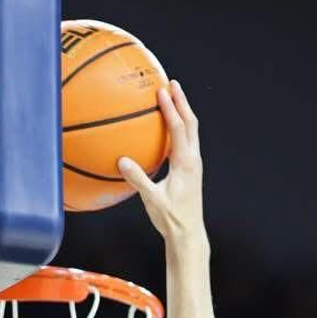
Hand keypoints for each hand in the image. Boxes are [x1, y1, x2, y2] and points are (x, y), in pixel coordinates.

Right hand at [118, 82, 205, 249]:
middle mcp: (194, 160)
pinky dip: (180, 128)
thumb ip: (137, 179)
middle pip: (191, 122)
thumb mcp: (152, 200)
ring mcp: (195, 165)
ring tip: (173, 98)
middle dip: (181, 101)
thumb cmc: (171, 219)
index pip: (179, 128)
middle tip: (172, 83)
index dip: (170, 108)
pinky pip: (187, 142)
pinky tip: (169, 128)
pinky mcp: (192, 170)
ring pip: (192, 131)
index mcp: (185, 163)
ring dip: (183, 112)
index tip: (162, 90)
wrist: (188, 234)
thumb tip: (121, 161)